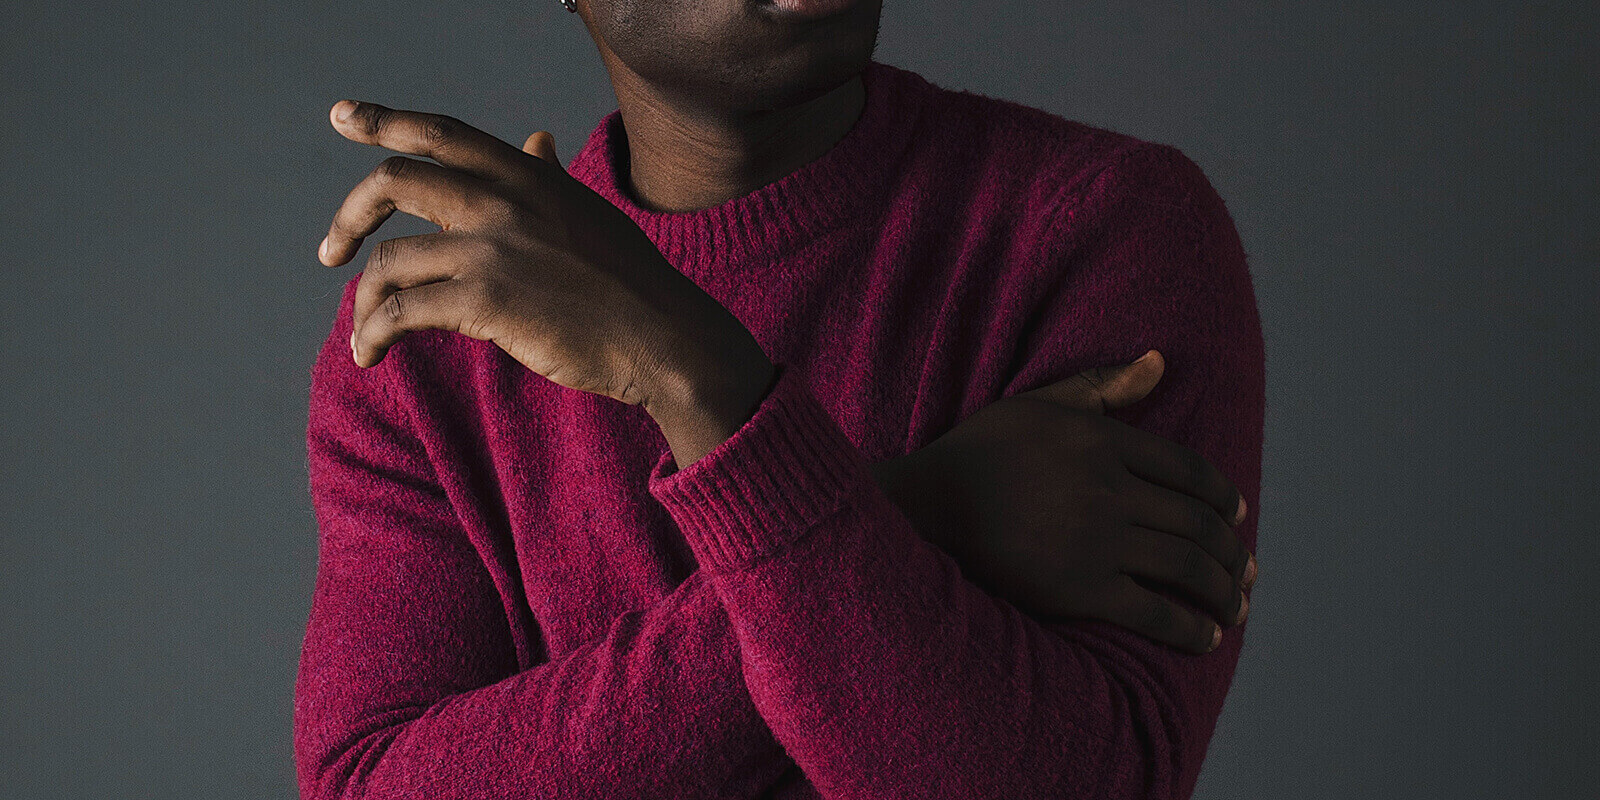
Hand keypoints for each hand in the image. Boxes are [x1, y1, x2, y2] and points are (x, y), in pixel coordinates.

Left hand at [318, 101, 767, 411]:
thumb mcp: (588, 211)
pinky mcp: (485, 300)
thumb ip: (548, 176)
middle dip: (349, 216)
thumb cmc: (630, 283)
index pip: (441, 133)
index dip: (385, 120)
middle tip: (332, 251)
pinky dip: (373, 334)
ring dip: (363, 302)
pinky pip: (401, 310)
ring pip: (389, 260)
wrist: (664, 336)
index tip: (343, 116)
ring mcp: (492, 248)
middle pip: (393, 182)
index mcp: (526, 176)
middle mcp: (503, 200)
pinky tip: (372, 355)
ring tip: (366, 335)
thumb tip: (536, 139)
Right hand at [875, 351, 1255, 653]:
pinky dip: (1190, 627)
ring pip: (1186, 567)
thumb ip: (1102, 386)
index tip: (1237, 515)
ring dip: (1222, 591)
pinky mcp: (1079, 589)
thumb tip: (1161, 361)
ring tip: (1235, 606)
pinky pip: (1154, 611)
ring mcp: (1097, 541)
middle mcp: (1109, 490)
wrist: (925, 509)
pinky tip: (1208, 637)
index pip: (1188, 470)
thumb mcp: (1037, 404)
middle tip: (1245, 571)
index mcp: (1103, 441)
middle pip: (1197, 522)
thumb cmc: (977, 454)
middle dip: (1232, 551)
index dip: (1223, 495)